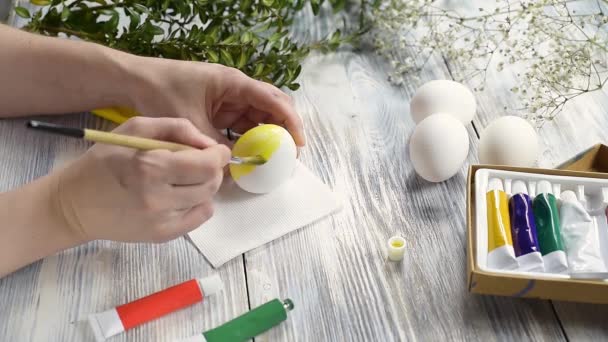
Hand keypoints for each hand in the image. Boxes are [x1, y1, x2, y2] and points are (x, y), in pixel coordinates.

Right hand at [55, 117, 230, 242]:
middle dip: (213, 169)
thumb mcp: (133, 129)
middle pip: (211, 183)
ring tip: (186, 178)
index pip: (207, 164)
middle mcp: (157, 197)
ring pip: (207, 199)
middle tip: (201, 162)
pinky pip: (200, 218)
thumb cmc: (103, 161)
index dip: (219, 155)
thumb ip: (175, 127)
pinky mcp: (162, 235)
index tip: (215, 150)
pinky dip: (199, 204)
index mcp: (149, 166)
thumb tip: (208, 142)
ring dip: (205, 186)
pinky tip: (181, 196)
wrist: (74, 205)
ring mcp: (161, 220)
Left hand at [124, 58, 305, 146]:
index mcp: (234, 83)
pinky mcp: (220, 110)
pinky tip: (252, 156)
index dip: (290, 122)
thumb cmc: (161, 93)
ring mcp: (229, 99)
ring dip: (268, 137)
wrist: (135, 82)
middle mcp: (237, 89)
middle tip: (289, 156)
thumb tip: (235, 171)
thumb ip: (215, 147)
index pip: (273, 100)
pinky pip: (242, 124)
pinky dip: (249, 139)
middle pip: (272, 108)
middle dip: (284, 131)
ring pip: (259, 118)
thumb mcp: (191, 124)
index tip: (298, 144)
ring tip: (275, 160)